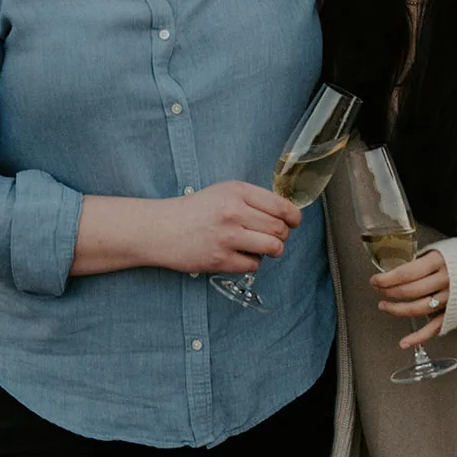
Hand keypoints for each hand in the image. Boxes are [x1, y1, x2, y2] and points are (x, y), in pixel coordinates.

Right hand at [160, 181, 300, 275]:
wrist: (162, 228)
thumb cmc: (194, 210)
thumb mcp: (223, 192)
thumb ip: (252, 199)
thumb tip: (285, 213)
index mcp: (237, 192)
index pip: (281, 206)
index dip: (294, 217)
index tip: (294, 222)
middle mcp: (234, 212)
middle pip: (280, 229)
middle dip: (282, 235)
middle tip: (274, 236)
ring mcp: (227, 237)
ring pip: (273, 247)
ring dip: (273, 250)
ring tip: (264, 248)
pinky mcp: (220, 259)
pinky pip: (253, 265)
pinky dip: (252, 262)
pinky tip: (242, 255)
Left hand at [371, 249, 448, 348]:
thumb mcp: (442, 250)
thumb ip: (422, 259)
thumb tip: (398, 267)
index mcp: (440, 262)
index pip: (407, 273)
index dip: (388, 278)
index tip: (375, 280)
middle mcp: (445, 281)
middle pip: (410, 291)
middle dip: (389, 292)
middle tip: (378, 290)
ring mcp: (450, 299)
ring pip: (418, 309)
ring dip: (398, 310)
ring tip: (384, 306)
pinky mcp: (455, 313)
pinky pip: (434, 328)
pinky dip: (418, 337)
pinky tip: (404, 342)